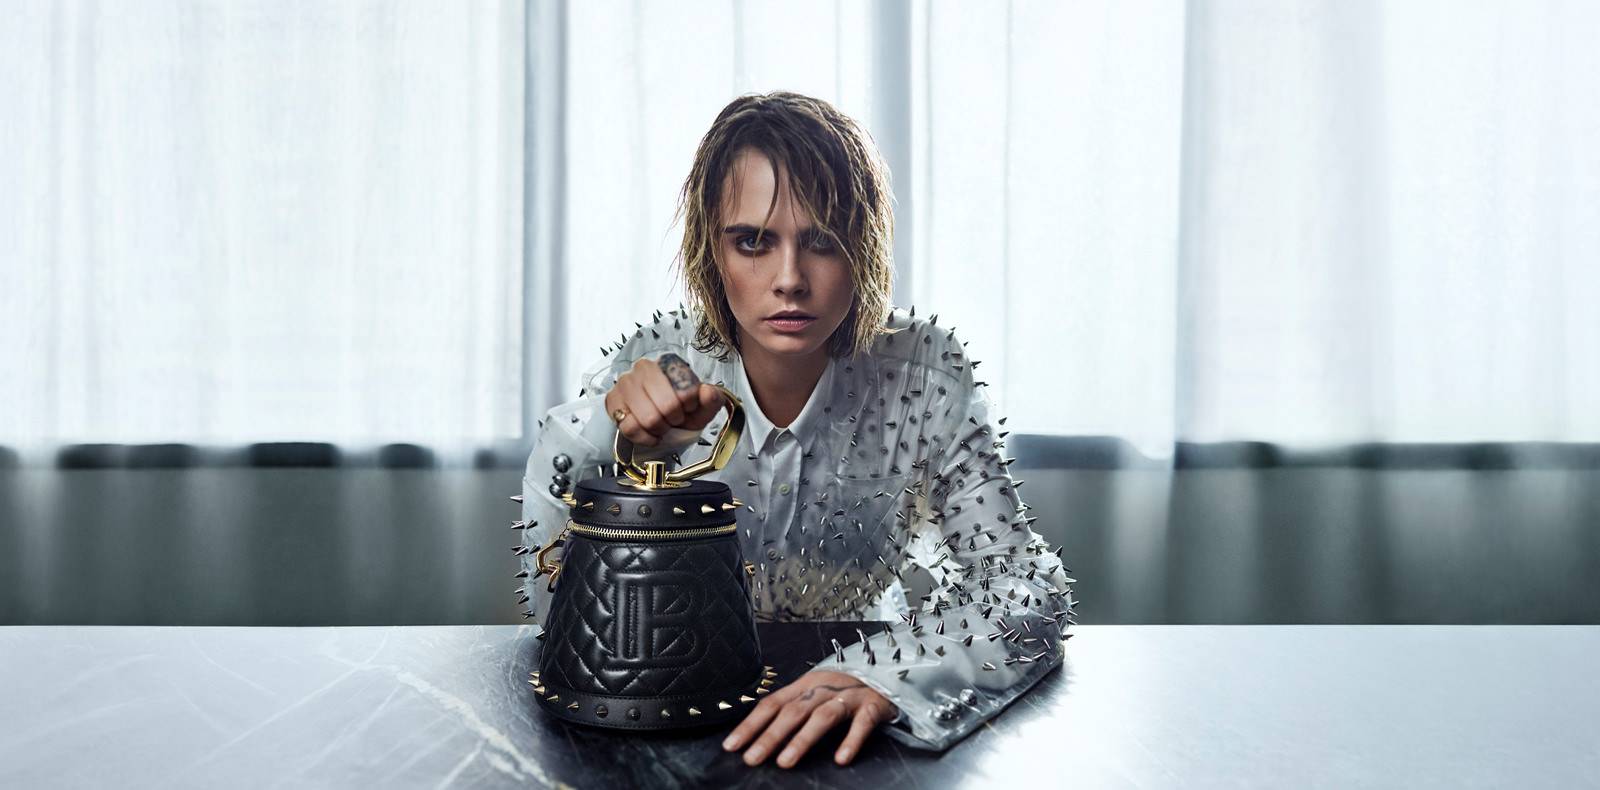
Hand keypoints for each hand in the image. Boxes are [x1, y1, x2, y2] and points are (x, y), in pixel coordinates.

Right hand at [603, 353, 723, 445]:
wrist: (658, 422)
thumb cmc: (679, 412)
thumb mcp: (701, 408)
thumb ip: (712, 399)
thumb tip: (707, 391)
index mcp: (669, 363)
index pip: (686, 389)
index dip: (690, 406)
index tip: (688, 408)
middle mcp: (644, 367)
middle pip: (667, 405)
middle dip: (674, 420)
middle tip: (673, 419)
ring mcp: (626, 382)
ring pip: (648, 418)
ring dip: (659, 429)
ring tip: (661, 426)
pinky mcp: (612, 400)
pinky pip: (629, 427)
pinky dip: (644, 437)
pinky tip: (650, 434)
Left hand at [721, 671, 898, 768]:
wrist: (888, 670)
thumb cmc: (844, 689)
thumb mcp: (815, 692)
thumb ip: (792, 708)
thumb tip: (759, 735)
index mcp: (804, 685)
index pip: (772, 704)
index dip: (751, 724)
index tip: (732, 746)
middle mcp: (823, 688)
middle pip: (793, 711)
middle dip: (770, 736)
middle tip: (752, 759)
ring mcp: (849, 696)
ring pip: (823, 716)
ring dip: (802, 739)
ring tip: (785, 762)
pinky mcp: (873, 706)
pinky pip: (862, 724)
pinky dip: (851, 740)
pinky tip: (841, 759)